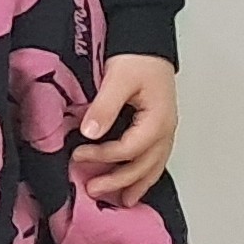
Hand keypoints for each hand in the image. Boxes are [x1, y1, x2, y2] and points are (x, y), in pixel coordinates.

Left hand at [72, 55, 177, 204]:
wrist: (148, 41)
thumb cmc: (137, 58)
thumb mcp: (118, 78)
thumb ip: (104, 107)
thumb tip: (89, 133)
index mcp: (157, 120)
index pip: (129, 149)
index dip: (103, 156)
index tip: (78, 156)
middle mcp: (166, 130)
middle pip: (144, 165)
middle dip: (118, 180)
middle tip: (92, 189)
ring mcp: (165, 131)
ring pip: (153, 166)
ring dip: (136, 184)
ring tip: (121, 201)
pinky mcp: (159, 128)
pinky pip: (155, 159)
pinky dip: (145, 175)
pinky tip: (136, 186)